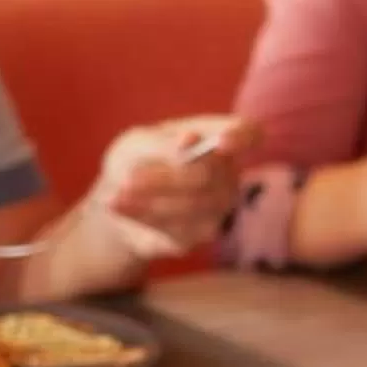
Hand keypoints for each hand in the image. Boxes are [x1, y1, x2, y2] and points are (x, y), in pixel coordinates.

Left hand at [88, 116, 258, 260]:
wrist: (117, 201)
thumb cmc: (133, 161)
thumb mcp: (136, 143)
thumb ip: (162, 142)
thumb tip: (191, 141)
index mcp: (216, 137)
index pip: (249, 133)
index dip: (242, 137)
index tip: (221, 144)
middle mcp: (227, 172)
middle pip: (209, 175)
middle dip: (165, 178)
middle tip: (129, 180)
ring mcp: (219, 206)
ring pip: (193, 205)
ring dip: (150, 200)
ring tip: (117, 195)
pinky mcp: (202, 233)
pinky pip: (180, 227)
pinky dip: (145, 216)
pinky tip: (122, 207)